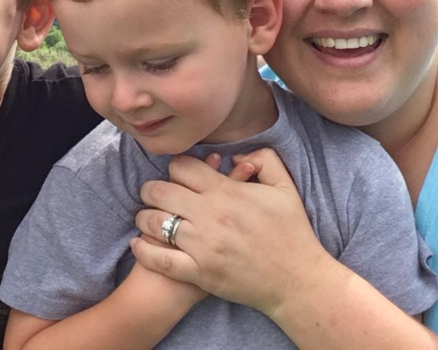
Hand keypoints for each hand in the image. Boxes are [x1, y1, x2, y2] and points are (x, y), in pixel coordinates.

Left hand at [132, 148, 332, 316]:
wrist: (298, 282)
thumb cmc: (292, 233)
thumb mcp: (286, 187)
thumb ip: (264, 159)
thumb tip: (235, 155)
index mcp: (226, 192)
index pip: (181, 167)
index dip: (176, 168)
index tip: (178, 175)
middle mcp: (209, 215)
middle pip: (159, 191)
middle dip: (152, 189)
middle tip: (153, 193)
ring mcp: (202, 246)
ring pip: (153, 222)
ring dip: (144, 216)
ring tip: (146, 216)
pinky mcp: (199, 273)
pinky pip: (159, 259)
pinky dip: (144, 249)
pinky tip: (139, 243)